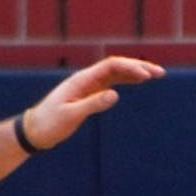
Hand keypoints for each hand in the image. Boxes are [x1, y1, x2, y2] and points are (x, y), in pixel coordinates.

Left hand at [21, 56, 164, 149]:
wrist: (36, 130)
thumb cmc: (51, 123)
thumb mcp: (71, 115)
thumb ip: (93, 104)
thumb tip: (115, 94)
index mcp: (82, 80)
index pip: (111, 66)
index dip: (131, 68)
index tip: (147, 76)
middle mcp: (86, 79)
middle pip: (116, 65)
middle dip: (138, 66)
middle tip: (160, 72)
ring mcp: (89, 85)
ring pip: (116, 72)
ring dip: (135, 71)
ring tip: (155, 74)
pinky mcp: (90, 93)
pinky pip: (112, 81)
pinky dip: (127, 79)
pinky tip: (139, 81)